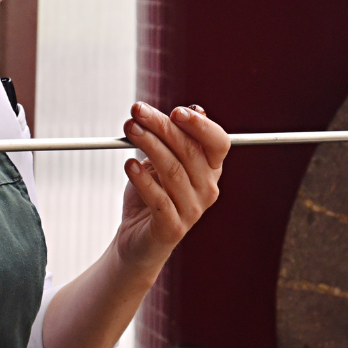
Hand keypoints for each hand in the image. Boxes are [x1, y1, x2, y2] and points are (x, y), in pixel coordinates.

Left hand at [116, 102, 229, 274]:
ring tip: (129, 130)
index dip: (199, 125)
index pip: (218, 142)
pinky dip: (142, 179)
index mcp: (210, 169)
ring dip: (149, 145)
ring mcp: (193, 210)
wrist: (136, 238)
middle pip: (189, 151)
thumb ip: (174, 138)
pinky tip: (129, 165)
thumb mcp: (161, 160)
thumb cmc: (150, 193)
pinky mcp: (172, 227)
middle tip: (136, 112)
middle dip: (161, 127)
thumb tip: (191, 109)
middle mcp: (208, 189)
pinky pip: (159, 199)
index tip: (174, 111)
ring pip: (172, 171)